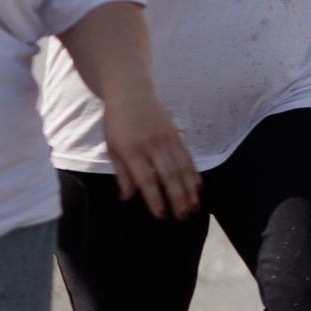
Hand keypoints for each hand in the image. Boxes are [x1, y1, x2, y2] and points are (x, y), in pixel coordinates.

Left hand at [102, 85, 199, 219]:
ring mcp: (168, 140)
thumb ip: (122, 173)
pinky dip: (194, 174)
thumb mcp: (112, 148)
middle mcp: (153, 146)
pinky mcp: (177, 136)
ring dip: (190, 190)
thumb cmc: (117, 123)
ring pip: (183, 169)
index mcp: (132, 150)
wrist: (131, 93)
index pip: (146, 180)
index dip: (155, 199)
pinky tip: (198, 188)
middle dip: (178, 199)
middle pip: (169, 177)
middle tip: (183, 217)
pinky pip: (188, 158)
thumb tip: (127, 197)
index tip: (162, 215)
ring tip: (194, 207)